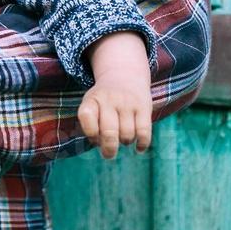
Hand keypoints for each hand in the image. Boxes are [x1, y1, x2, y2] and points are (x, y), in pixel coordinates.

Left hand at [79, 32, 152, 158]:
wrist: (125, 75)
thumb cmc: (104, 100)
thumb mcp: (91, 105)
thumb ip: (92, 125)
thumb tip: (104, 147)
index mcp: (92, 100)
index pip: (86, 117)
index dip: (90, 133)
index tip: (94, 137)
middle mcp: (109, 99)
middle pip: (109, 132)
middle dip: (109, 149)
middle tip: (108, 154)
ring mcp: (128, 102)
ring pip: (127, 135)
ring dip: (125, 142)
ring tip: (123, 138)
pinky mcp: (144, 107)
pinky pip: (144, 132)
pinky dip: (142, 144)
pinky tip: (139, 148)